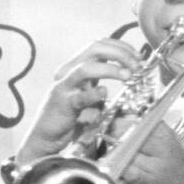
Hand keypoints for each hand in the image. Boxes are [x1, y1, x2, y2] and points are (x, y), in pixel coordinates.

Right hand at [16, 36, 141, 166]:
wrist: (45, 138)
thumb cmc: (69, 118)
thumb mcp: (87, 96)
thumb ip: (99, 84)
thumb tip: (127, 72)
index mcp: (75, 66)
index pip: (99, 44)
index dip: (121, 46)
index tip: (138, 57)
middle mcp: (68, 71)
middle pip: (95, 49)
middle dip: (120, 53)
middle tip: (137, 65)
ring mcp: (64, 87)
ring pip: (87, 68)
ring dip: (111, 69)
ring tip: (127, 76)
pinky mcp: (63, 105)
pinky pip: (80, 97)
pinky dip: (94, 94)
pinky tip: (105, 94)